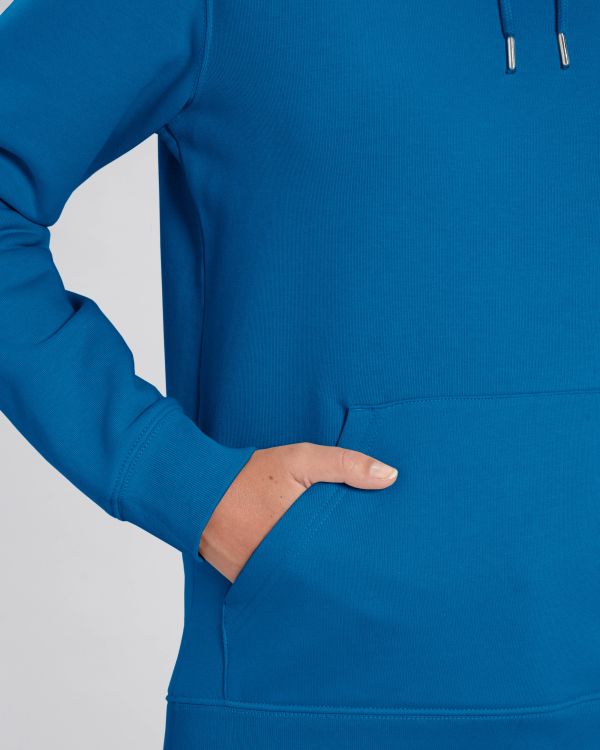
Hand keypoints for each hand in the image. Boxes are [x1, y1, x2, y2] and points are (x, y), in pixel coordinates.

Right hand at [199, 442, 397, 581]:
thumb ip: (346, 465)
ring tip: (344, 577)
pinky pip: (278, 586)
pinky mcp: (248, 584)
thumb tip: (391, 477)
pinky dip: (291, 580)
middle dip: (346, 574)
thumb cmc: (250, 475)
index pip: (346, 562)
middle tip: (373, 574)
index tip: (386, 559)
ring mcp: (265, 580)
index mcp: (305, 543)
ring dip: (318, 579)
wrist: (197, 492)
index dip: (366, 561)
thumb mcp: (300, 460)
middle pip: (328, 579)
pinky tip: (305, 572)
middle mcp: (286, 569)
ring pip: (304, 586)